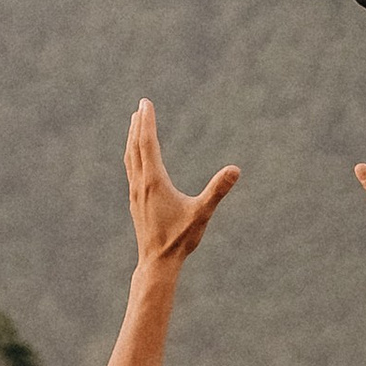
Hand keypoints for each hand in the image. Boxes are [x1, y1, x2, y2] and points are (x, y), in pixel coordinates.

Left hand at [126, 100, 240, 273]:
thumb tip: (235, 170)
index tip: (145, 103)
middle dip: (138, 124)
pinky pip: (131, 170)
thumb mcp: (202, 213)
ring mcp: (135, 193)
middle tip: (141, 105)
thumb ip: (217, 190)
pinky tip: (137, 157)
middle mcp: (141, 183)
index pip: (148, 143)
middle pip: (136, 146)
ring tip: (135, 123)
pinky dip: (132, 155)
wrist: (157, 263)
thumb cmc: (180, 239)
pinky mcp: (135, 202)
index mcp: (154, 181)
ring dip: (132, 138)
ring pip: (130, 158)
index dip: (147, 122)